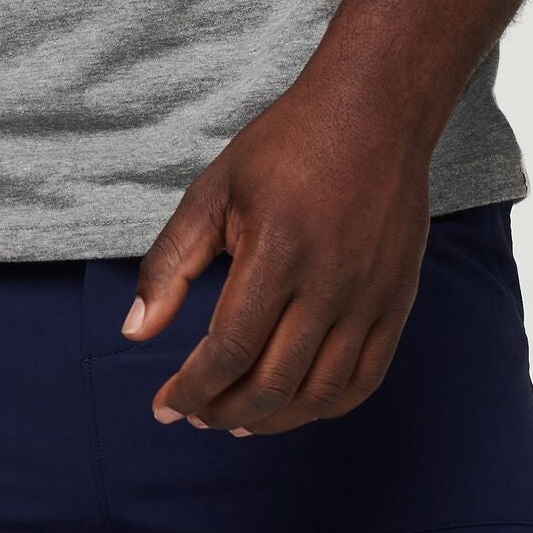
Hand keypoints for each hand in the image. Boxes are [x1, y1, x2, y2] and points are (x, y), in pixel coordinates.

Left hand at [125, 68, 434, 435]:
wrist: (373, 113)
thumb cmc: (286, 146)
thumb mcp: (215, 190)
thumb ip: (171, 262)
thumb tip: (135, 331)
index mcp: (276, 253)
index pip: (229, 350)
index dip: (192, 388)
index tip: (165, 405)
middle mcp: (328, 285)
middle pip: (273, 384)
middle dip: (225, 411)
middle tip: (197, 412)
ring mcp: (369, 298)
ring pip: (320, 394)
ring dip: (273, 419)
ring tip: (238, 417)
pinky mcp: (397, 302)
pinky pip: (365, 380)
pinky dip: (326, 406)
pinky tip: (295, 404)